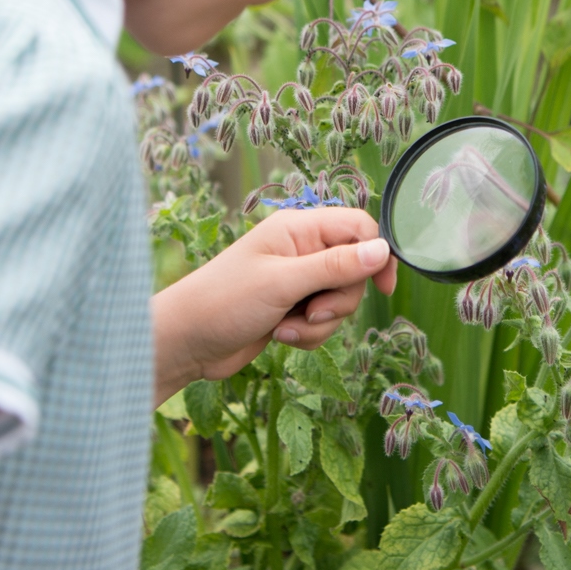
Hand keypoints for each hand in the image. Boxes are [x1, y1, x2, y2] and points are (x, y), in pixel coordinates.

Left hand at [151, 208, 396, 402]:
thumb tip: (383, 250)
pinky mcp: (292, 308)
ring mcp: (297, 280)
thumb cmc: (225, 301)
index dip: (376, 254)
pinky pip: (322, 321)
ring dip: (320, 322)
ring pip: (340, 300)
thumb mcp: (284, 283)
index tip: (383, 287)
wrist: (186, 342)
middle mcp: (302, 249)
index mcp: (299, 228)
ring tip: (286, 328)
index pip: (359, 227)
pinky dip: (308, 334)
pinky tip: (280, 336)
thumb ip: (336, 266)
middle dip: (339, 299)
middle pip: (354, 270)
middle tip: (311, 311)